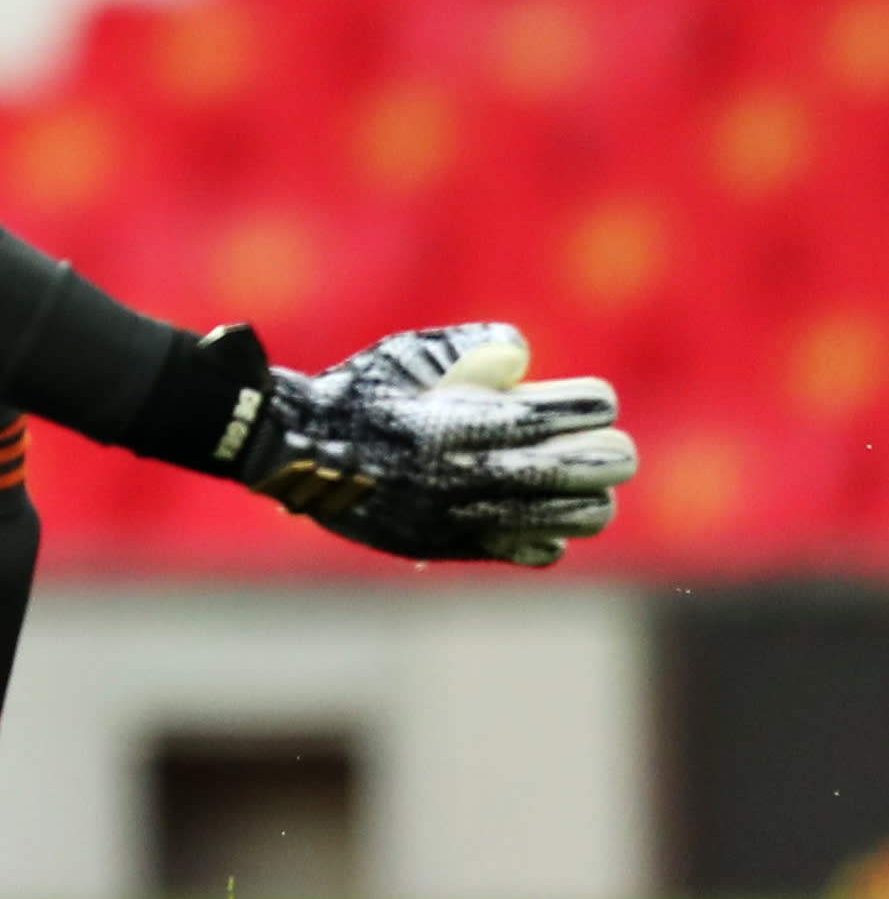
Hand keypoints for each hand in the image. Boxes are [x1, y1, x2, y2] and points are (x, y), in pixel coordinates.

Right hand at [232, 322, 636, 564]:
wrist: (290, 453)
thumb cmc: (355, 393)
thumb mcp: (407, 355)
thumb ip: (474, 350)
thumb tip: (525, 362)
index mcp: (469, 419)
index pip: (583, 411)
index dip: (593, 402)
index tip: (585, 400)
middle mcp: (476, 473)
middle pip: (600, 466)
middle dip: (608, 449)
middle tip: (596, 440)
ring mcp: (469, 516)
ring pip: (584, 515)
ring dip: (588, 493)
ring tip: (567, 477)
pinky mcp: (455, 546)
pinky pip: (539, 548)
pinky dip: (547, 528)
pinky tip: (526, 506)